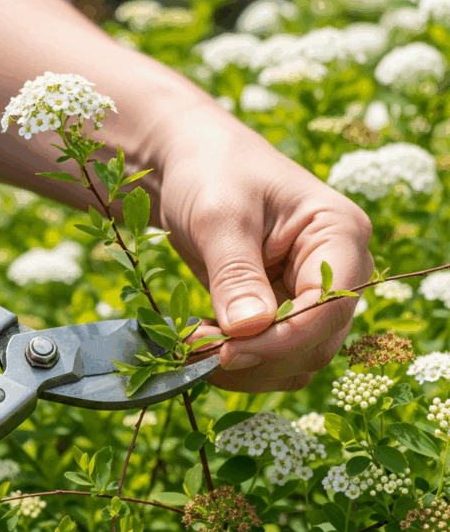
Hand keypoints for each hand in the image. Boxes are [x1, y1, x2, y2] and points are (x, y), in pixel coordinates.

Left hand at [157, 103, 374, 393]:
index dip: (283, 339)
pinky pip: (274, 355)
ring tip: (195, 347)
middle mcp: (338, 269)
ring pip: (297, 358)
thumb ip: (236, 274)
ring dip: (248, 366)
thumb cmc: (211, 173)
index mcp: (338, 233)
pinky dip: (242, 362)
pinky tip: (204, 348)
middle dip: (260, 355)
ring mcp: (311, 293)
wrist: (192, 164)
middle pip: (318, 340)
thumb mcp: (220, 217)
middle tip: (198, 350)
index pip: (331, 305)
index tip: (227, 351)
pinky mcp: (284, 310)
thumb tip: (249, 330)